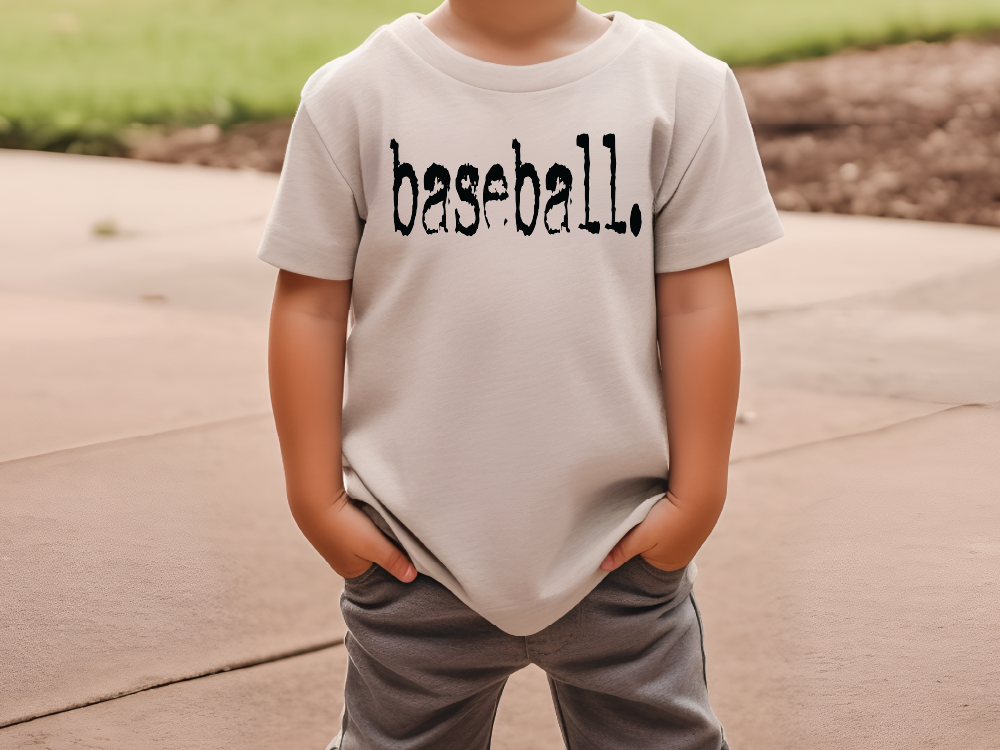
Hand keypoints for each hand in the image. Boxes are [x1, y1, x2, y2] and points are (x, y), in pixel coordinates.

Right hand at [296, 491, 417, 582]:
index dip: (393, 561)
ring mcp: (336, 543)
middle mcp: (342, 560)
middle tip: (396, 533)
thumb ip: (394, 561)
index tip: (406, 549)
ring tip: (381, 522)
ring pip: (364, 540)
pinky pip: (354, 527)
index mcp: (351, 571)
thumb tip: (411, 578)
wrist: (313, 500)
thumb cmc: (345, 527)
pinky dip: (363, 522)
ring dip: (373, 532)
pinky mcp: (333, 525)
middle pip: (372, 556)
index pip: (380, 571)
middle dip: (383, 546)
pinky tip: (366, 514)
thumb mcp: (375, 546)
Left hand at [600, 492, 707, 572]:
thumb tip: (602, 567)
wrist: (699, 495)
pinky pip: (673, 524)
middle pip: (651, 549)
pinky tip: (662, 510)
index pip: (640, 559)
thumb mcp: (641, 537)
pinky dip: (665, 518)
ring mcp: (688, 540)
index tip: (626, 533)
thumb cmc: (669, 519)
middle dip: (643, 537)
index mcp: (667, 565)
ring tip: (650, 515)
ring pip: (661, 536)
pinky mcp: (693, 523)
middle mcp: (680, 556)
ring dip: (654, 526)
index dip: (631, 547)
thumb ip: (622, 551)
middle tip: (637, 522)